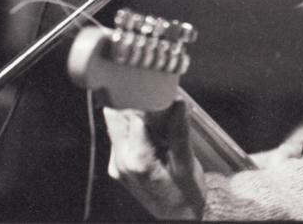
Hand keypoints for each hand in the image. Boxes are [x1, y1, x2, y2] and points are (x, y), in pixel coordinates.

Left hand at [102, 99, 205, 219]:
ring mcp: (117, 164)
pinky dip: (134, 129)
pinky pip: (120, 137)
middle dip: (134, 104)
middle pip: (116, 116)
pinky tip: (153, 136)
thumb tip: (178, 103)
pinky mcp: (118, 166)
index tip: (158, 91)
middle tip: (157, 103)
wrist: (179, 219)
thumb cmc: (185, 196)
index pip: (130, 113)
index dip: (144, 98)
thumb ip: (179, 131)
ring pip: (115, 124)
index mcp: (137, 159)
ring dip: (133, 116)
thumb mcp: (187, 164)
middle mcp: (121, 161)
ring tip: (158, 123)